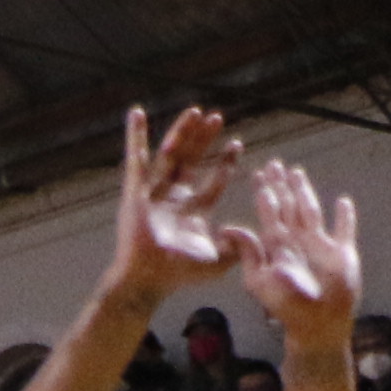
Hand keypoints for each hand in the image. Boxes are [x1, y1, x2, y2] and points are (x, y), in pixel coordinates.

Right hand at [110, 104, 239, 294]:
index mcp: (192, 212)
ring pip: (170, 154)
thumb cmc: (179, 275)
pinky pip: (136, 158)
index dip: (225, 162)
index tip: (237, 143)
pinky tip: (137, 113)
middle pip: (191, 161)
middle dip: (204, 139)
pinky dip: (135, 135)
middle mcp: (173, 198)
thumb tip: (255, 237)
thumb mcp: (218, 261)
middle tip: (217, 117)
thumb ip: (238, 248)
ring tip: (195, 111)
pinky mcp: (135, 190)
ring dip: (182, 131)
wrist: (150, 279)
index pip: (212, 181)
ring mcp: (154, 192)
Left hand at [224, 157, 363, 350]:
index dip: (265, 192)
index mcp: (278, 246)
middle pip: (289, 206)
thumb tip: (226, 228)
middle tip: (275, 163)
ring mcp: (321, 246)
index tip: (259, 173)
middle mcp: (298, 241)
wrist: (316, 325)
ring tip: (298, 172)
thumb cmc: (286, 306)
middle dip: (282, 185)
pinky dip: (345, 217)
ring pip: (312, 211)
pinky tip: (343, 202)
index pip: (270, 212)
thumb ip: (248, 252)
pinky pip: (345, 230)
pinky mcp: (342, 254)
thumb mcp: (260, 279)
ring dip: (306, 192)